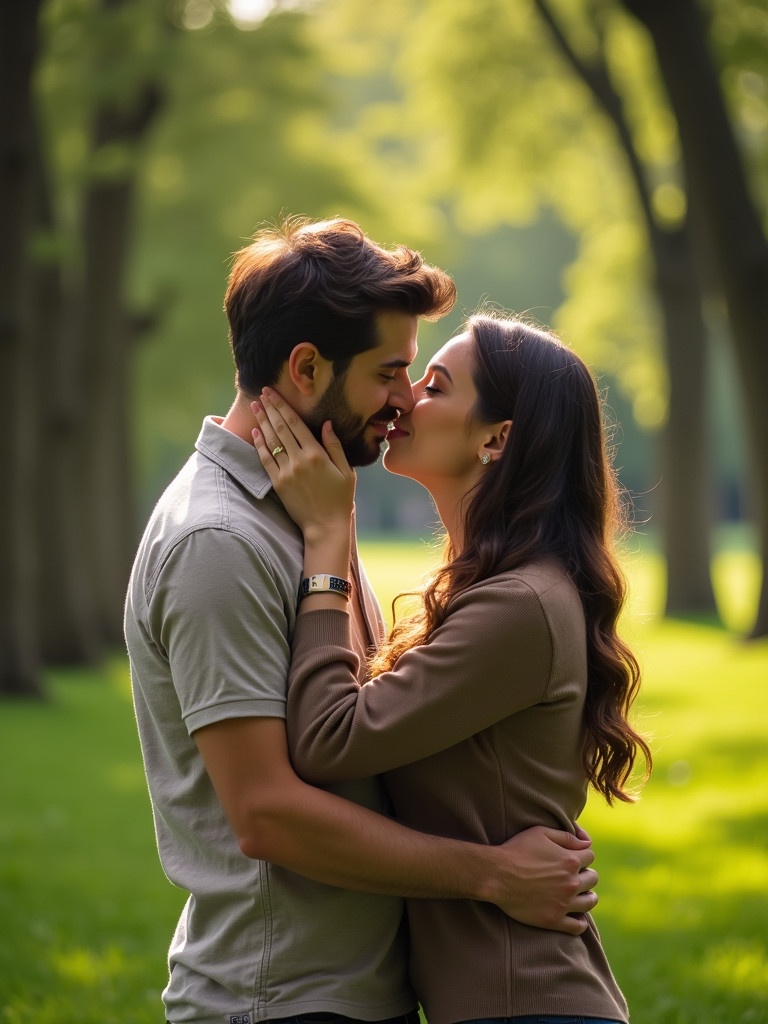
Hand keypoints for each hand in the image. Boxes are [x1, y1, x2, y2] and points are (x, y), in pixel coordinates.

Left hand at [251, 388, 355, 540]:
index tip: (273, 393)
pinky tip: (255, 432)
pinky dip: (259, 444)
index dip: (283, 406)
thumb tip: (326, 423)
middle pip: (281, 428)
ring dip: (262, 422)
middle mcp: (300, 460)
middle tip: (261, 393)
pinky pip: (266, 460)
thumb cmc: (340, 498)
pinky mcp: (278, 484)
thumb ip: (335, 445)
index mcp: (317, 454)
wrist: (326, 526)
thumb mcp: (346, 471)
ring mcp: (287, 472)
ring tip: (256, 407)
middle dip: (270, 408)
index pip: (296, 424)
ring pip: (271, 441)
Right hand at [489, 826, 597, 934]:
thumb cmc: (517, 850)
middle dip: (586, 874)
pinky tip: (576, 917)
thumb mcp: (540, 833)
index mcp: (570, 860)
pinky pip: (578, 927)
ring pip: (590, 902)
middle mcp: (572, 883)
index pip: (590, 857)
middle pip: (593, 878)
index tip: (575, 858)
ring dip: (588, 897)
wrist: (497, 875)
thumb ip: (566, 836)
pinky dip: (580, 922)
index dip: (582, 855)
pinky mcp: (554, 920)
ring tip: (582, 896)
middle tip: (576, 876)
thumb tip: (586, 842)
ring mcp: (564, 903)